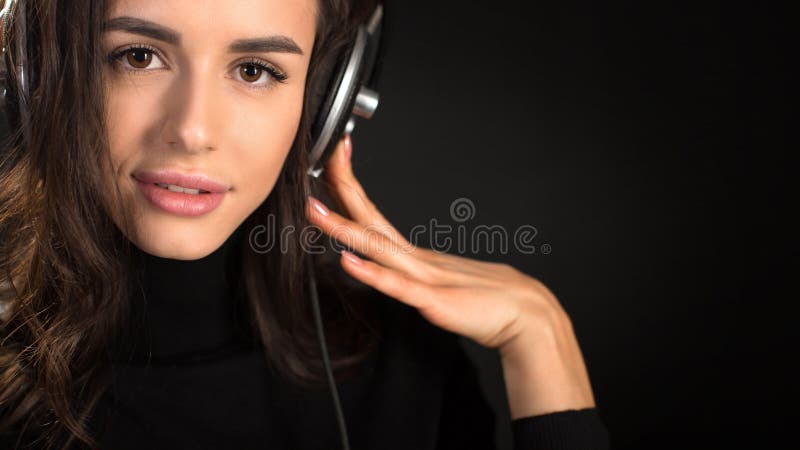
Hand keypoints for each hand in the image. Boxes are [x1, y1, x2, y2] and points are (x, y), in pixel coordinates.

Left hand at [305, 134, 596, 417]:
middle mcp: (416, 259)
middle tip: (322, 155)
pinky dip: (373, 272)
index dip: (351, 190)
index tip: (336, 161)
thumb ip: (416, 277)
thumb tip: (394, 270)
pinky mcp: (433, 301)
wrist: (526, 316)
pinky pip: (398, 285)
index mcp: (416, 256)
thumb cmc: (488, 301)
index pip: (373, 217)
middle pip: (371, 219)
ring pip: (377, 247)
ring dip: (343, 227)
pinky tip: (349, 261)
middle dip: (343, 187)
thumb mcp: (442, 285)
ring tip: (314, 208)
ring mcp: (424, 277)